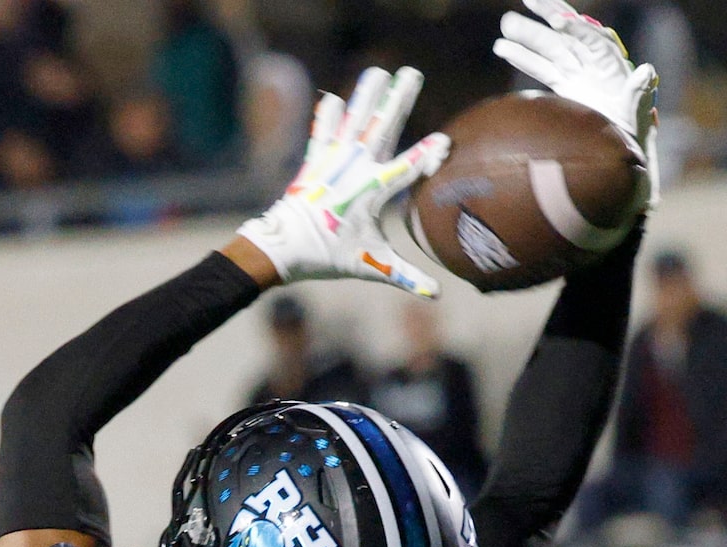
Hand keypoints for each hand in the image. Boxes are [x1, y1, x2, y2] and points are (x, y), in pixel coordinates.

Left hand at [236, 67, 449, 297]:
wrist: (282, 249)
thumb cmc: (329, 257)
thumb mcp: (369, 267)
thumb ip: (405, 276)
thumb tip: (437, 295)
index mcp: (372, 191)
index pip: (407, 169)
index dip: (426, 156)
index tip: (444, 142)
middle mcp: (354, 169)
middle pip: (382, 128)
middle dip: (397, 100)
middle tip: (411, 73)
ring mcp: (332, 161)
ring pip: (354, 121)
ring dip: (365, 96)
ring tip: (377, 72)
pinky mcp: (314, 162)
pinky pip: (322, 134)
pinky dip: (326, 117)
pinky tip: (331, 99)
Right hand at [495, 0, 658, 207]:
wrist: (619, 148)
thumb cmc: (630, 132)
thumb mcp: (637, 114)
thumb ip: (638, 94)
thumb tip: (646, 72)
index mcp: (610, 64)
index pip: (591, 38)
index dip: (576, 28)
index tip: (557, 19)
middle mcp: (591, 62)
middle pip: (566, 34)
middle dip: (546, 17)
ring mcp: (574, 72)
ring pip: (549, 47)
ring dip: (527, 36)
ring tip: (505, 24)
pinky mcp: (562, 85)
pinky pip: (540, 67)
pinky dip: (522, 58)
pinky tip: (502, 48)